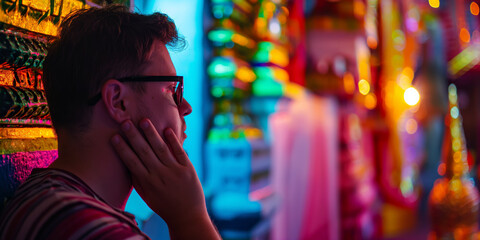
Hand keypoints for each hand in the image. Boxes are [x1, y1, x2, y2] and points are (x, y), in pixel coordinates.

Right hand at [111, 119, 219, 238]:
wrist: (187, 216)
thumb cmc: (163, 205)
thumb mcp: (147, 195)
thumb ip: (137, 180)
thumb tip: (126, 162)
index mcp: (148, 182)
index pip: (132, 162)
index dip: (123, 149)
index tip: (115, 136)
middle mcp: (160, 175)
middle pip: (145, 152)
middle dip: (134, 137)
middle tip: (126, 122)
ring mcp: (175, 171)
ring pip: (161, 149)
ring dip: (152, 134)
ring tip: (144, 121)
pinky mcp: (188, 169)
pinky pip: (180, 152)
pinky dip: (173, 141)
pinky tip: (167, 129)